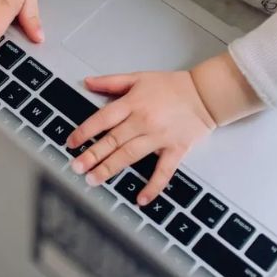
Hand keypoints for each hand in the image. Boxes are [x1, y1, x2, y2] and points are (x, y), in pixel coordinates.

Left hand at [67, 71, 216, 205]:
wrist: (205, 94)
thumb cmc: (172, 86)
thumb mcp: (138, 77)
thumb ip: (111, 81)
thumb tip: (87, 82)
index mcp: (133, 103)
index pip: (103, 119)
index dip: (85, 131)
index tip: (71, 143)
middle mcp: (143, 121)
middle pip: (113, 141)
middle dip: (92, 155)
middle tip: (76, 167)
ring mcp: (159, 137)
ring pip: (130, 156)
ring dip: (110, 169)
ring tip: (93, 180)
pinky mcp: (175, 150)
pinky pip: (163, 171)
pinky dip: (153, 186)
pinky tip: (141, 199)